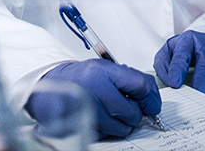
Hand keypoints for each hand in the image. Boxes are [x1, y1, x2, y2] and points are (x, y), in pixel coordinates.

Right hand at [26, 59, 161, 138]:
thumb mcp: (106, 69)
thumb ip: (129, 81)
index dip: (152, 98)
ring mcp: (86, 111)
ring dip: (122, 123)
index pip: (141, 85)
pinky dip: (107, 129)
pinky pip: (106, 134)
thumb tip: (152, 100)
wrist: (51, 84)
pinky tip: (100, 117)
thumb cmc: (82, 77)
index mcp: (104, 72)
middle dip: (134, 113)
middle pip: (132, 112)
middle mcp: (95, 91)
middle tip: (127, 107)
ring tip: (111, 112)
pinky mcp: (79, 126)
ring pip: (121, 128)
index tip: (153, 105)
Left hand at [153, 30, 204, 100]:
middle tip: (199, 95)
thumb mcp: (166, 55)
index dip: (178, 69)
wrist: (198, 41)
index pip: (182, 54)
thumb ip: (163, 67)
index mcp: (186, 41)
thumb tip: (170, 81)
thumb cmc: (181, 53)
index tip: (175, 84)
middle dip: (202, 78)